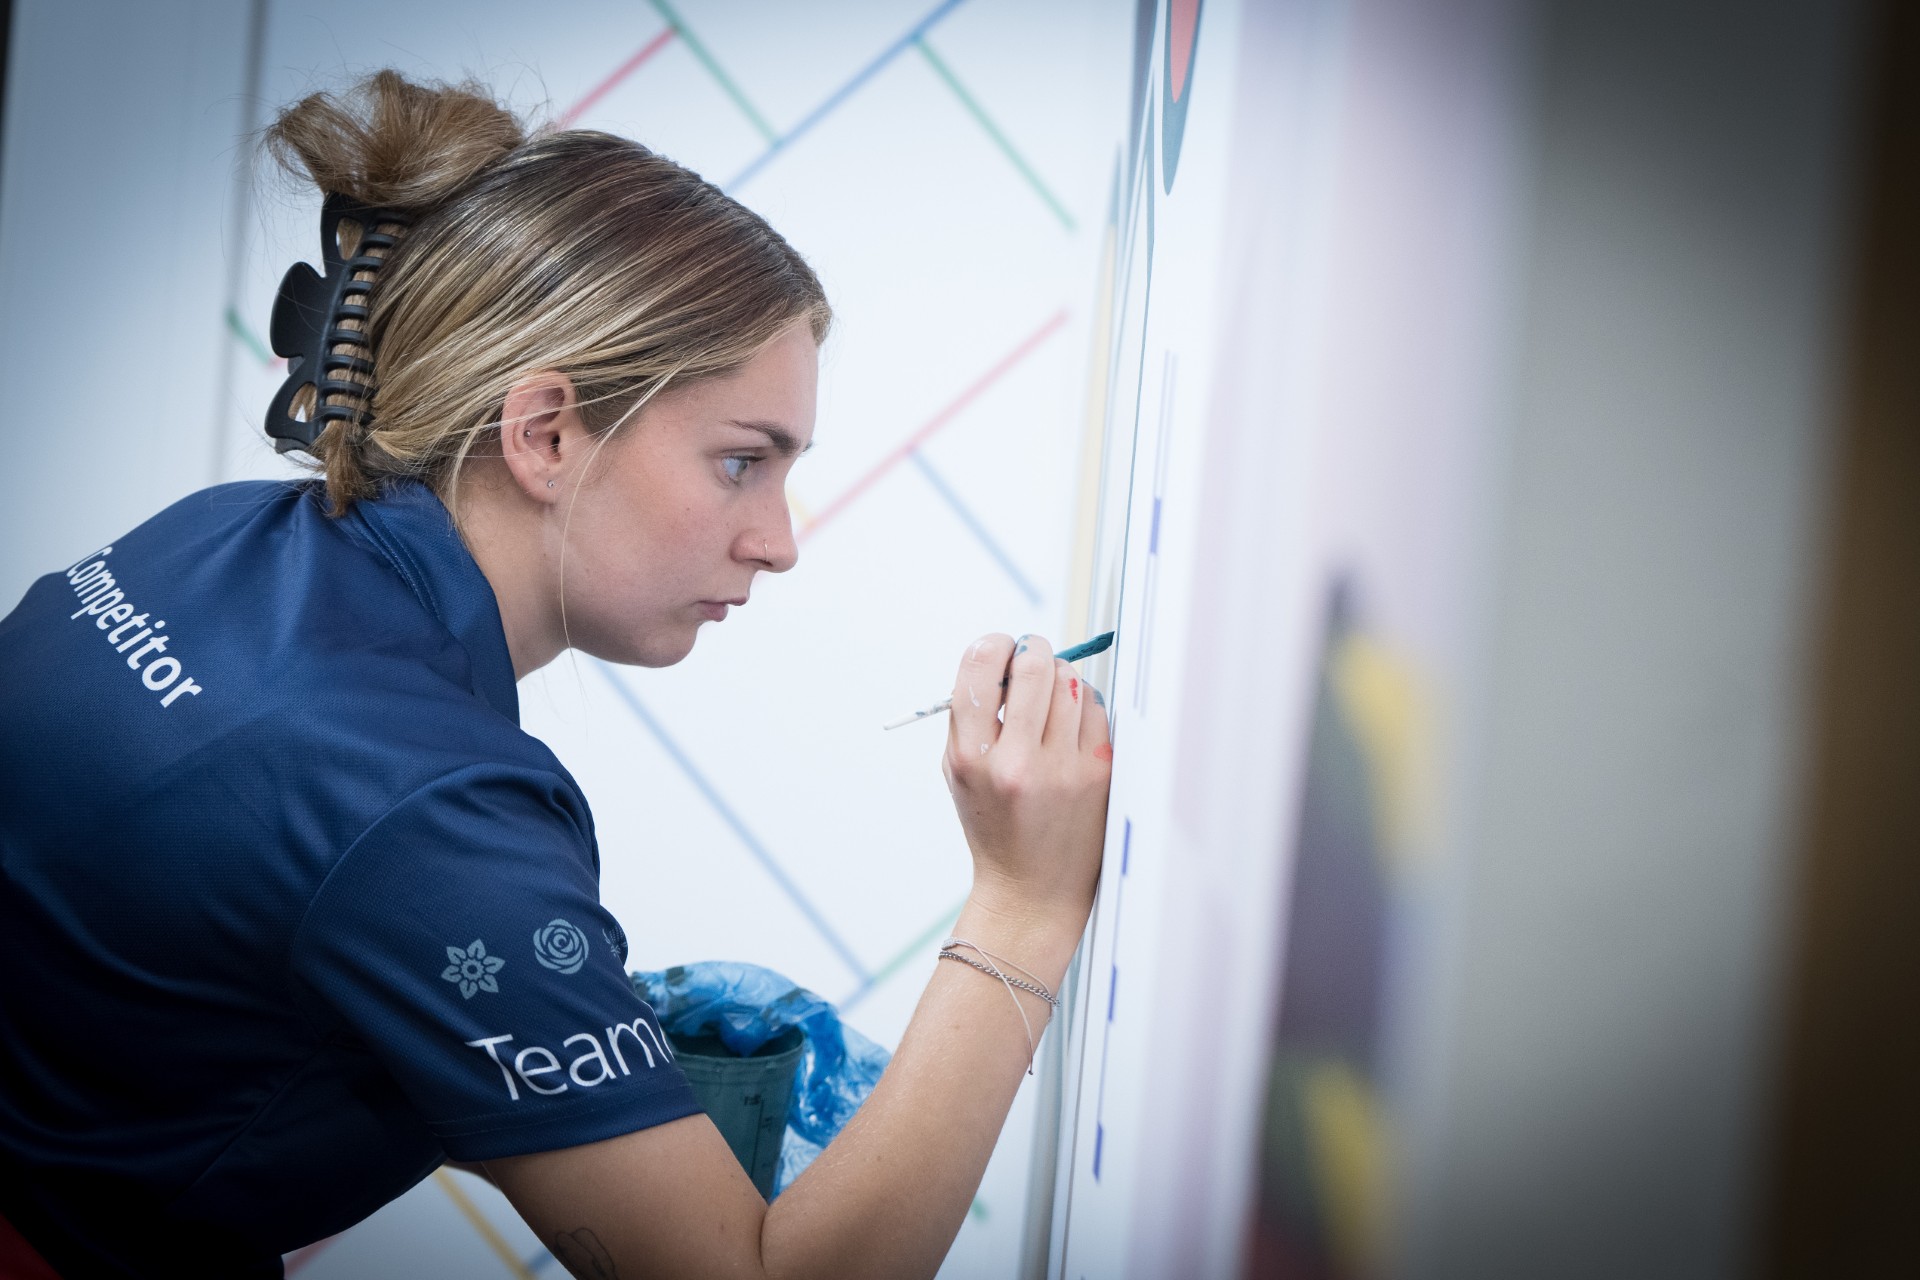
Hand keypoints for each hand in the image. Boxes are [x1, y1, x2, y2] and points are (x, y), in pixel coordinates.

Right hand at [941, 634, 1111, 928]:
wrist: (1032, 889)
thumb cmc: (993, 822)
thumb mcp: (959, 772)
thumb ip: (972, 713)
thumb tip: (1004, 653)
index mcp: (971, 758)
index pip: (981, 667)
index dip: (995, 646)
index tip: (1002, 649)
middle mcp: (1017, 762)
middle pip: (1034, 665)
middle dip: (1033, 651)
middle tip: (1031, 658)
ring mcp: (1063, 770)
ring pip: (1071, 683)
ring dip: (1059, 681)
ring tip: (1049, 705)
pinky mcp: (1098, 775)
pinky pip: (1096, 711)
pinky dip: (1083, 710)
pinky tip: (1070, 734)